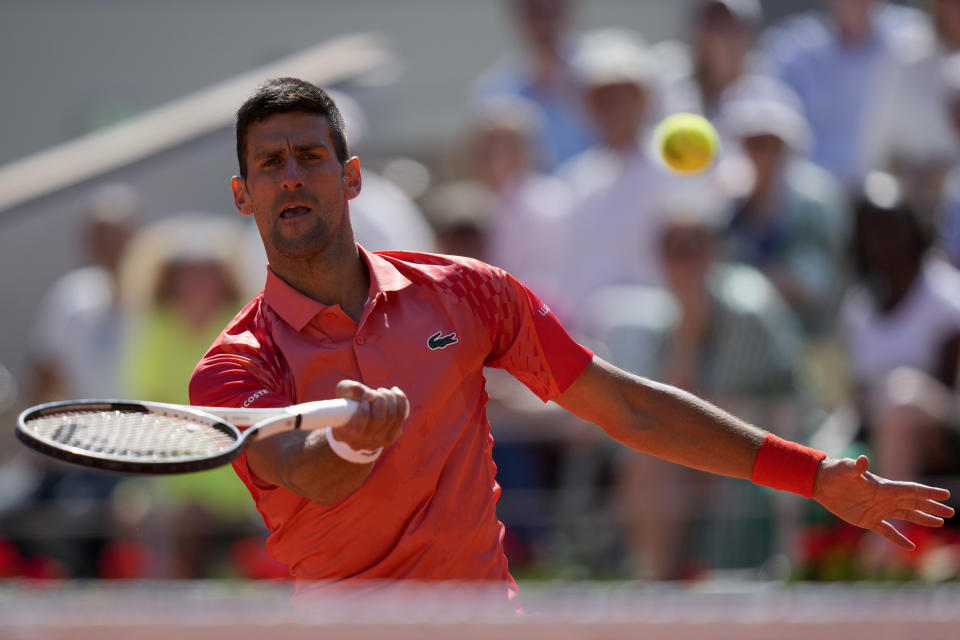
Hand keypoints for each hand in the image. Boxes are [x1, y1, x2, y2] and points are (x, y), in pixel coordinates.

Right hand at [331, 380, 408, 452]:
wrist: (356, 419)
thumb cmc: (347, 403)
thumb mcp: (343, 392)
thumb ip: (351, 389)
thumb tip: (370, 395)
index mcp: (343, 435)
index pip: (357, 430)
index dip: (363, 412)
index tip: (365, 401)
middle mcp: (360, 443)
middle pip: (379, 420)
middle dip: (380, 399)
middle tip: (375, 392)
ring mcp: (376, 443)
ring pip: (391, 417)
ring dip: (390, 398)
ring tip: (382, 391)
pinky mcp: (390, 438)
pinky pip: (400, 417)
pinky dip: (400, 401)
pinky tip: (394, 393)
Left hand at [813, 455, 953, 548]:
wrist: (821, 483)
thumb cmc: (834, 472)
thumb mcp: (845, 469)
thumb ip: (855, 467)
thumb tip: (863, 459)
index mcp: (884, 487)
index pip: (911, 490)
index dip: (928, 492)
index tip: (946, 494)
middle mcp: (885, 498)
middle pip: (914, 503)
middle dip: (932, 507)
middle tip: (950, 512)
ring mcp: (878, 510)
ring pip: (906, 515)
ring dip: (922, 519)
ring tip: (939, 523)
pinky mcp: (868, 520)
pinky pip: (887, 531)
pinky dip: (898, 539)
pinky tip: (910, 547)